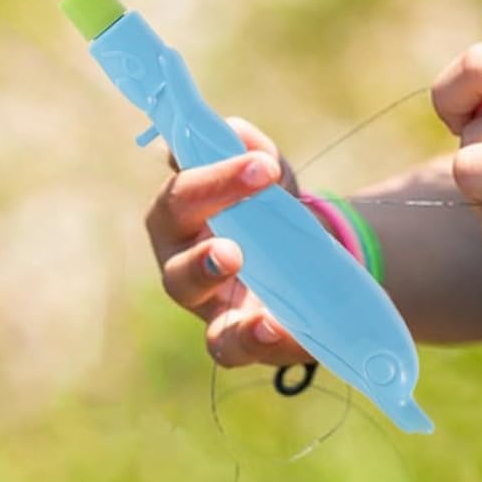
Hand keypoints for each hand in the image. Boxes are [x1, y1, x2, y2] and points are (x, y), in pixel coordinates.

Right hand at [143, 117, 309, 369]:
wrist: (303, 252)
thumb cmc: (265, 204)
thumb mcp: (264, 168)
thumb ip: (249, 145)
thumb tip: (234, 133)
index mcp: (178, 218)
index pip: (181, 197)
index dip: (216, 182)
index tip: (263, 167)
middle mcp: (182, 267)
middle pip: (178, 268)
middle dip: (201, 258)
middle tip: (233, 250)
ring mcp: (210, 309)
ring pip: (205, 326)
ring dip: (222, 314)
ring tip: (249, 294)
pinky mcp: (240, 339)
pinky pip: (236, 348)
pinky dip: (257, 340)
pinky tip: (279, 326)